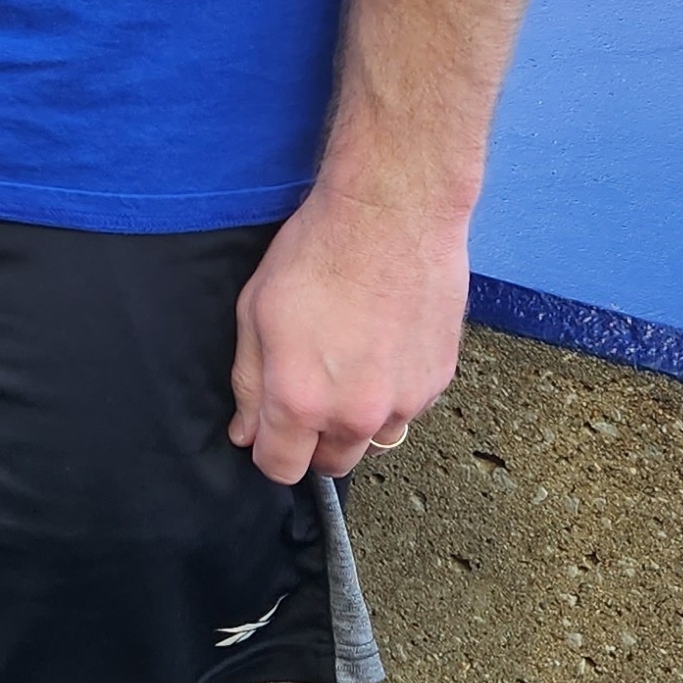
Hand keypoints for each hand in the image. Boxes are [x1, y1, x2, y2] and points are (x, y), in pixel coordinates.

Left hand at [228, 182, 470, 486]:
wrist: (392, 214)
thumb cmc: (318, 253)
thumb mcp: (254, 312)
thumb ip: (248, 382)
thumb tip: (246, 431)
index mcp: (300, 401)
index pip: (281, 468)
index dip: (268, 451)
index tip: (269, 430)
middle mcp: (355, 414)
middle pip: (331, 464)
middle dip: (313, 441)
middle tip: (309, 392)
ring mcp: (403, 401)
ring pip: (373, 440)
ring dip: (357, 420)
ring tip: (350, 365)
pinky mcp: (437, 380)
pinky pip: (407, 408)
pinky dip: (393, 393)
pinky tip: (382, 347)